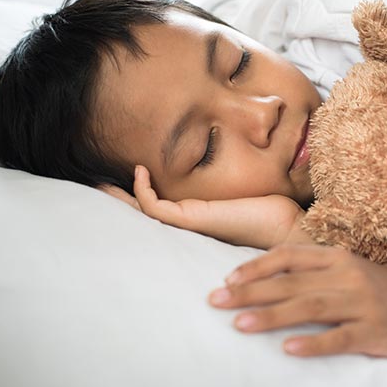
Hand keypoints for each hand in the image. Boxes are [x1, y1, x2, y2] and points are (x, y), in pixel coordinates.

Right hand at [99, 165, 312, 248]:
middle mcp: (190, 223)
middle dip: (119, 201)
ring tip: (101, 182)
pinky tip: (139, 171)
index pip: (162, 209)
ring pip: (144, 213)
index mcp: (200, 218)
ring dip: (121, 198)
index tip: (131, 171)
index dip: (141, 194)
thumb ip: (235, 179)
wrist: (290, 229)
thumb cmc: (276, 211)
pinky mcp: (193, 219)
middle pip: (145, 214)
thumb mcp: (249, 187)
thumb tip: (240, 157)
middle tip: (96, 185)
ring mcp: (189, 223)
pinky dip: (143, 190)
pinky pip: (155, 207)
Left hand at [208, 245, 386, 359]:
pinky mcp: (376, 331)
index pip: (289, 256)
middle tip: (217, 302)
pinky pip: (341, 338)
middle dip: (251, 292)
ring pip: (311, 307)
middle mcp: (348, 275)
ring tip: (240, 324)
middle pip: (292, 283)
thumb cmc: (382, 290)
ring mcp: (363, 303)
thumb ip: (314, 272)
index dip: (256, 267)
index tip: (227, 279)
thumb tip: (266, 280)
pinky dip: (313, 343)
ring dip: (273, 316)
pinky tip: (288, 349)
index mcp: (338, 258)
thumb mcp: (349, 270)